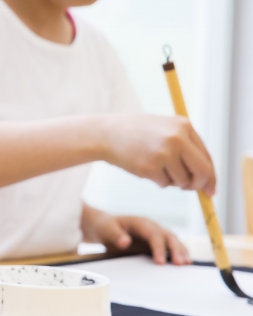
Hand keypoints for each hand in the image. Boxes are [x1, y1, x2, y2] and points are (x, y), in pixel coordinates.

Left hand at [83, 207, 190, 264]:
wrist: (104, 226)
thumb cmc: (105, 228)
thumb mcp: (105, 231)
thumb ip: (115, 236)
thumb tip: (125, 242)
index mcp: (140, 222)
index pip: (153, 234)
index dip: (158, 248)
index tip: (160, 262)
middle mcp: (151, 226)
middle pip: (168, 235)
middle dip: (176, 249)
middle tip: (180, 264)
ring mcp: (156, 233)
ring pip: (173, 239)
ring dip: (181, 250)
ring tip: (186, 264)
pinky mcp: (157, 241)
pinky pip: (171, 245)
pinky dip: (179, 252)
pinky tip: (185, 262)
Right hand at [101, 115, 215, 194]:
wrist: (105, 134)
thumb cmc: (136, 133)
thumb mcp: (164, 129)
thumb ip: (185, 146)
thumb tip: (205, 177)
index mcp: (184, 125)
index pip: (207, 157)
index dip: (210, 176)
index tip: (210, 189)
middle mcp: (177, 138)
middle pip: (202, 171)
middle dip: (199, 185)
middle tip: (191, 190)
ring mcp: (164, 152)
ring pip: (182, 180)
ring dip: (172, 182)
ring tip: (156, 168)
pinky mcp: (150, 167)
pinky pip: (164, 184)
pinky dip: (157, 181)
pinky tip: (144, 167)